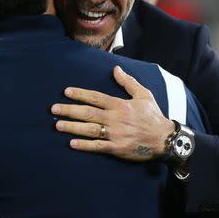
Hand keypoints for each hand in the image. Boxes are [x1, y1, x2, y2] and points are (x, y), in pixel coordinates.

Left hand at [51, 65, 174, 160]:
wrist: (165, 139)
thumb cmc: (153, 116)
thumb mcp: (144, 95)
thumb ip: (128, 82)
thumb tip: (116, 69)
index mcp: (120, 105)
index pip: (96, 97)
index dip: (80, 94)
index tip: (66, 92)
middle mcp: (115, 119)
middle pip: (88, 113)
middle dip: (69, 110)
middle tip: (53, 109)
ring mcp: (115, 134)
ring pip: (90, 129)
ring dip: (72, 127)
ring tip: (58, 125)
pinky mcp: (117, 148)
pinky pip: (98, 146)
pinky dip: (85, 145)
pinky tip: (72, 143)